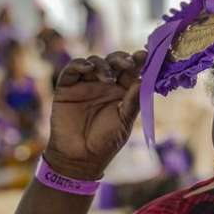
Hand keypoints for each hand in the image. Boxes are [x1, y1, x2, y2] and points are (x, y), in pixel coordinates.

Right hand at [43, 50, 146, 179]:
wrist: (80, 158)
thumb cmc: (106, 141)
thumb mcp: (124, 122)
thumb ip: (133, 102)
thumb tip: (144, 81)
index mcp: (122, 91)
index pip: (132, 71)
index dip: (139, 62)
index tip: (146, 55)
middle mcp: (105, 84)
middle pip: (114, 62)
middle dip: (122, 59)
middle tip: (129, 63)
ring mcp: (86, 84)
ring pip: (95, 62)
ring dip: (103, 65)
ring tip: (108, 79)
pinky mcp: (67, 87)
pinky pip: (72, 70)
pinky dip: (79, 65)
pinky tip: (88, 68)